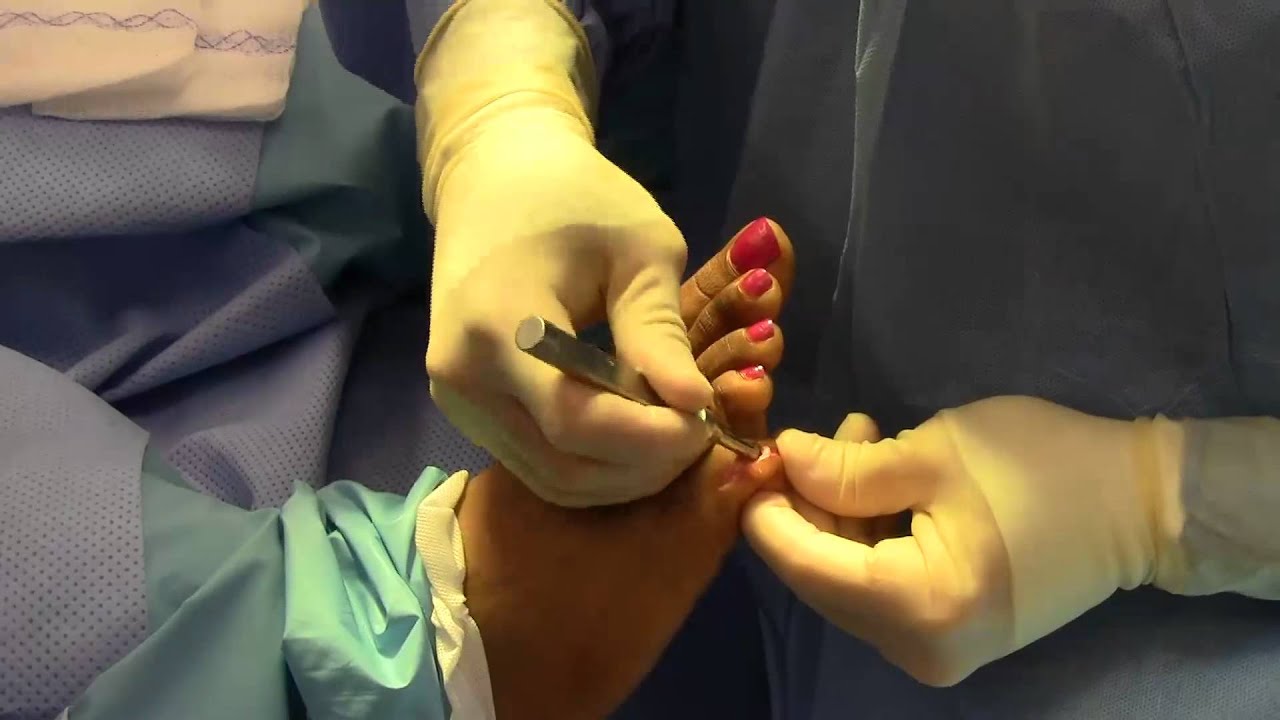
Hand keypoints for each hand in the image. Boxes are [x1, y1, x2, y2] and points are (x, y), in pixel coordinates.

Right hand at [458, 220, 793, 719]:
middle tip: (702, 434)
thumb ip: (659, 330)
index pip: (577, 417)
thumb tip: (694, 404)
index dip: (650, 436)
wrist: (492, 178)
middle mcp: (463, 376)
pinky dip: (596, 465)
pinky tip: (638, 437)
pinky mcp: (466, 410)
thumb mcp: (638, 248)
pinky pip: (538, 463)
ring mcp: (458, 399)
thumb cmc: (576, 197)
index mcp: (499, 322)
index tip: (707, 420)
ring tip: (675, 436)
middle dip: (645, 464)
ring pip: (551, 477)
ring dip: (623, 475)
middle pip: (564, 462)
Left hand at [743, 397, 1183, 685]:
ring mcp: (932, 650)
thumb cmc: (1044, 468)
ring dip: (840, 510)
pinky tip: (885, 478)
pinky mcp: (946, 635)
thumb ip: (844, 469)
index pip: (799, 563)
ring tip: (866, 440)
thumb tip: (779, 461)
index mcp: (915, 607)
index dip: (766, 505)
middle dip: (809, 501)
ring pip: (845, 576)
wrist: (1142, 508)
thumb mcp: (933, 455)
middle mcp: (916, 648)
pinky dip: (869, 533)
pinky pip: (878, 585)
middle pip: (819, 573)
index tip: (758, 449)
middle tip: (833, 433)